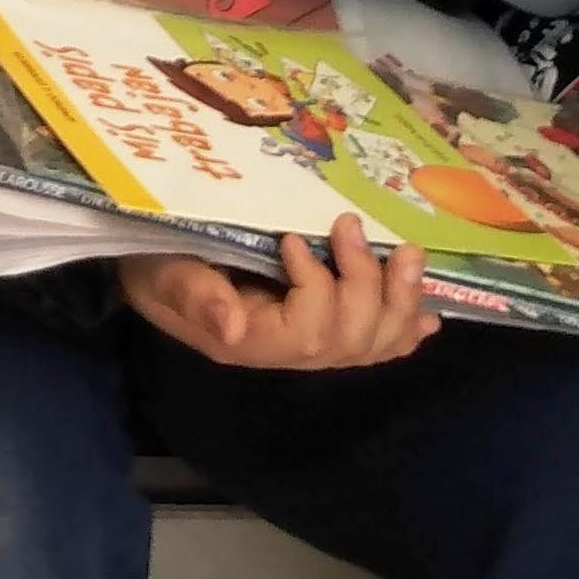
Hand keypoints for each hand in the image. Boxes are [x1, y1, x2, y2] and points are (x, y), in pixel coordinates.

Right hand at [118, 217, 436, 369]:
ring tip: (409, 255)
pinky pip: (372, 346)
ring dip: (399, 301)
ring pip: (370, 344)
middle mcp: (286, 352)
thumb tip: (233, 326)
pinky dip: (403, 331)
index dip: (317, 287)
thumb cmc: (154, 264)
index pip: (306, 334)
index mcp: (249, 341)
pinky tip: (427, 317)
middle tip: (354, 226)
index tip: (295, 238)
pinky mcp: (321, 331)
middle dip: (366, 285)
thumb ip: (195, 295)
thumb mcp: (162, 272)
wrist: (151, 266)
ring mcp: (307, 346)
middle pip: (349, 340)